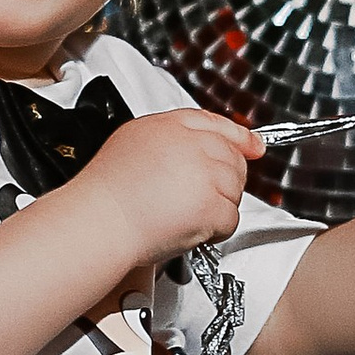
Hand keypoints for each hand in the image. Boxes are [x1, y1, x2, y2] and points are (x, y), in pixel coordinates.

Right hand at [83, 109, 263, 267]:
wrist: (101, 220)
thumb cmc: (107, 191)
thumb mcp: (132, 142)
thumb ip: (168, 139)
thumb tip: (192, 148)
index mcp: (170, 125)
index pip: (216, 124)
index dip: (240, 137)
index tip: (252, 145)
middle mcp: (192, 145)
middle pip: (232, 158)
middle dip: (224, 180)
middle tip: (203, 197)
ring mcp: (205, 174)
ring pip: (235, 190)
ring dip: (218, 206)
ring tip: (187, 214)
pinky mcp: (211, 205)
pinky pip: (230, 219)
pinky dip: (215, 230)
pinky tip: (192, 229)